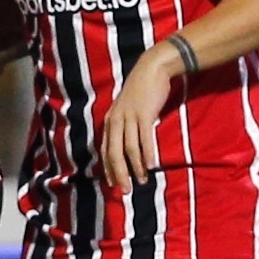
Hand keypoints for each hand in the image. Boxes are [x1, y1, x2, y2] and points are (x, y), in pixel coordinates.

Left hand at [101, 45, 177, 189]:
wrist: (152, 68)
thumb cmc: (141, 89)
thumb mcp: (126, 107)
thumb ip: (124, 124)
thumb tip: (127, 145)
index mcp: (111, 120)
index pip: (105, 150)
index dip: (109, 168)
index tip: (114, 184)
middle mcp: (116, 120)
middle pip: (114, 153)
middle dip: (119, 174)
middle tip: (125, 190)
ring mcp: (130, 117)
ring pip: (129, 148)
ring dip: (135, 167)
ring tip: (141, 181)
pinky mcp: (144, 114)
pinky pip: (144, 138)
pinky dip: (147, 153)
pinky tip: (150, 166)